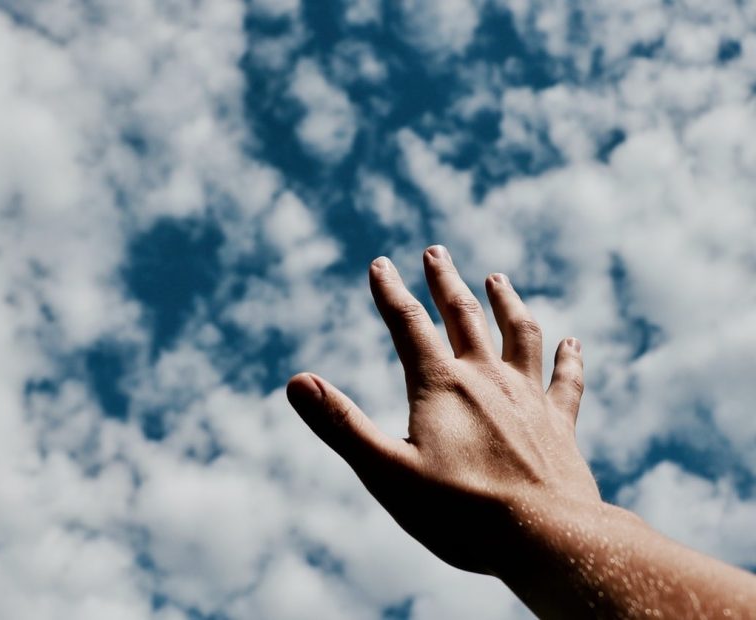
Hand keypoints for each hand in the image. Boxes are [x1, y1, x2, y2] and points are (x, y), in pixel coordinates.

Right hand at [287, 245, 601, 575]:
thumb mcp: (386, 472)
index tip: (380, 264)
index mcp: (441, 386)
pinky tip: (571, 342)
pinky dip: (568, 359)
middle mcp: (487, 379)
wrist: (546, 539)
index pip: (408, 324)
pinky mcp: (560, 424)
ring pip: (518, 334)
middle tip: (435, 251)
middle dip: (446, 281)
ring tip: (497, 279)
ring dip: (505, 303)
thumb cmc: (461, 513)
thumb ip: (340, 424)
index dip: (390, 292)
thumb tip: (295, 382)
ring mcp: (528, 398)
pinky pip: (566, 381)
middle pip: (464, 315)